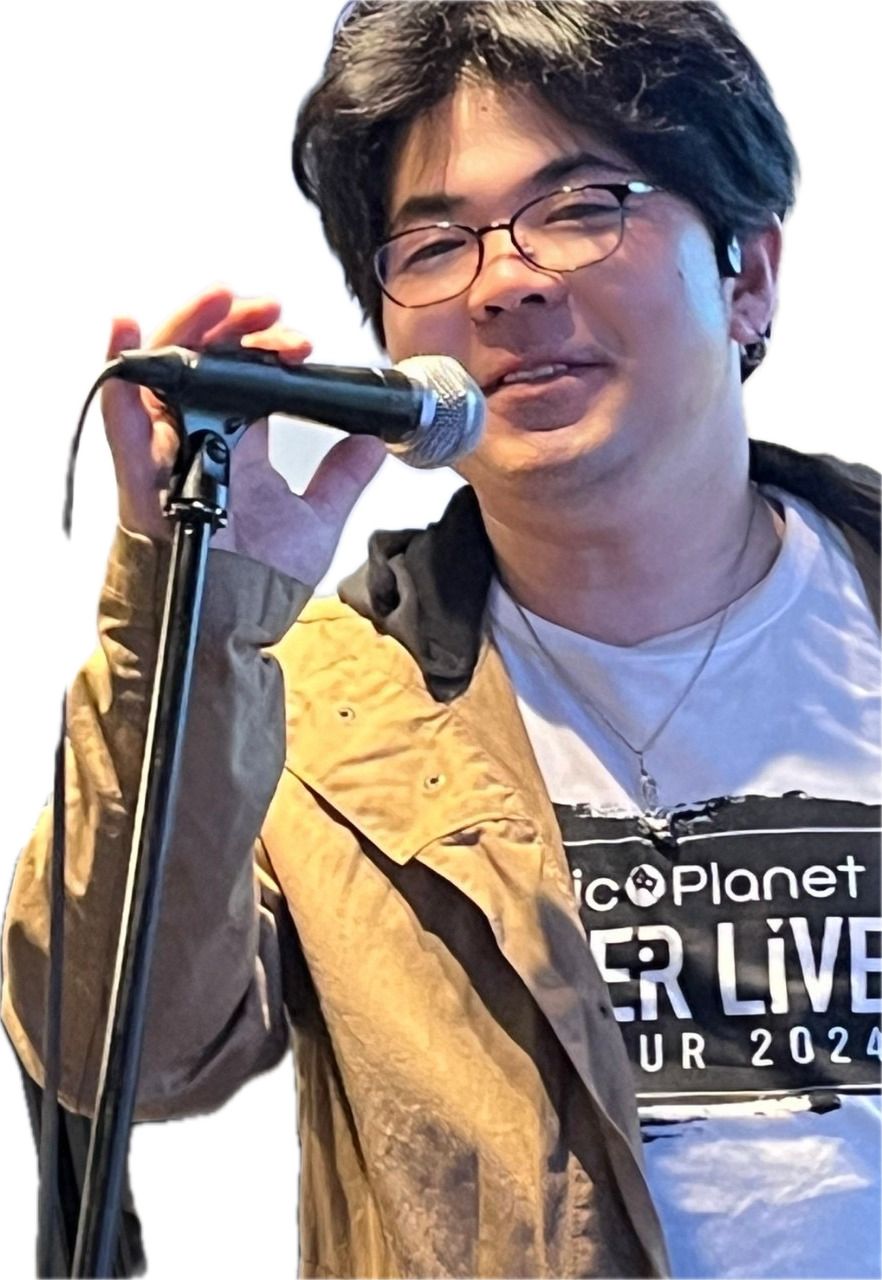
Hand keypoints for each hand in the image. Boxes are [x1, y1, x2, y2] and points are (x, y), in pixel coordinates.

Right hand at [101, 285, 386, 586]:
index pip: (248, 376)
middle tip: (268, 308)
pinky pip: (122, 420)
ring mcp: (169, 454)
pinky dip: (123, 376)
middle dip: (234, 324)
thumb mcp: (317, 518)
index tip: (303, 344)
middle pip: (206, 362)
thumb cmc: (261, 581)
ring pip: (166, 374)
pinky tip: (129, 332)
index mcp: (240, 446)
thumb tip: (375, 441)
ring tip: (222, 302)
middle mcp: (201, 441)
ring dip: (191, 329)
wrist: (234, 625)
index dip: (269, 347)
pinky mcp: (141, 476)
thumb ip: (342, 477)